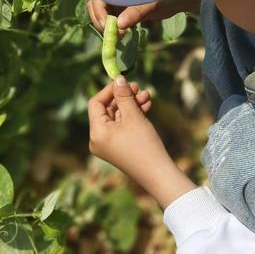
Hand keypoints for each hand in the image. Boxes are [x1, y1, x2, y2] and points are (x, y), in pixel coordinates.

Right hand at [87, 0, 205, 38]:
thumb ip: (136, 12)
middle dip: (100, 21)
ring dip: (106, 27)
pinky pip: (111, 20)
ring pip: (102, 14)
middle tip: (114, 36)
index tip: (108, 27)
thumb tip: (119, 25)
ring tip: (119, 36)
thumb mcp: (153, 1)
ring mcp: (117, 0)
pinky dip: (113, 29)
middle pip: (95, 5)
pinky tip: (122, 35)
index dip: (98, 12)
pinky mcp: (123, 10)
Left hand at [87, 75, 196, 207]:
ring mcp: (109, 144)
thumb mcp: (133, 116)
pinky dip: (133, 116)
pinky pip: (123, 127)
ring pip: (117, 117)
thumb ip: (124, 96)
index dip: (109, 90)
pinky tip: (146, 106)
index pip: (95, 103)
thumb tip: (118, 79)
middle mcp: (98, 139)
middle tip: (139, 87)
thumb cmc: (144, 145)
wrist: (158, 174)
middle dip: (124, 97)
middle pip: (107, 110)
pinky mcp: (119, 147)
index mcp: (96, 133)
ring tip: (147, 96)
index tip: (124, 81)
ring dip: (131, 105)